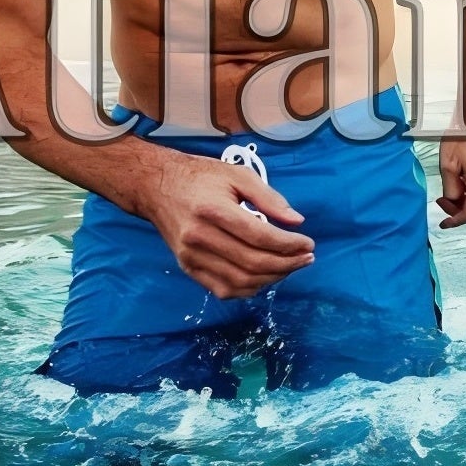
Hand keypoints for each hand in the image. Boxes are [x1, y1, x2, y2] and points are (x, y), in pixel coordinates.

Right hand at [142, 151, 313, 299]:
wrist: (157, 187)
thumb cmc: (200, 177)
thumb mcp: (238, 175)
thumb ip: (269, 197)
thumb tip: (296, 221)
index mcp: (213, 211)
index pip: (260, 237)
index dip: (289, 245)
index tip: (308, 243)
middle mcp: (199, 238)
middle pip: (252, 263)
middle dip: (287, 264)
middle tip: (306, 257)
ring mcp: (191, 257)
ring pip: (240, 282)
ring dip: (272, 278)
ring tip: (291, 266)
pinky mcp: (187, 268)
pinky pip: (223, 290)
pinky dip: (249, 289)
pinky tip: (266, 277)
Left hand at [435, 128, 465, 226]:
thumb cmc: (460, 139)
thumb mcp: (447, 166)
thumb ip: (450, 190)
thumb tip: (453, 202)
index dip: (455, 221)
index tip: (443, 223)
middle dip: (457, 210)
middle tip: (441, 200)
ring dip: (464, 202)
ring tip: (449, 190)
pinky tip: (460, 183)